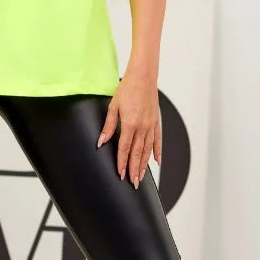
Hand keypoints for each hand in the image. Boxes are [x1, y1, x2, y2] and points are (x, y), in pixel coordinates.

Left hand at [97, 67, 160, 187]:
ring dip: (144, 165)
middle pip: (138, 153)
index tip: (121, 174)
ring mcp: (151, 125)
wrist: (143, 77)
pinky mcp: (156, 122)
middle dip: (135, 169)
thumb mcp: (113, 106)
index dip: (122, 163)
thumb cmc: (127, 88)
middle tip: (133, 182)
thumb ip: (108, 126)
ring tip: (142, 176)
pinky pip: (158, 140)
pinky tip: (156, 161)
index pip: (125, 149)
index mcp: (130, 123)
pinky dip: (157, 152)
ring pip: (148, 150)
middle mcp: (142, 127)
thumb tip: (101, 141)